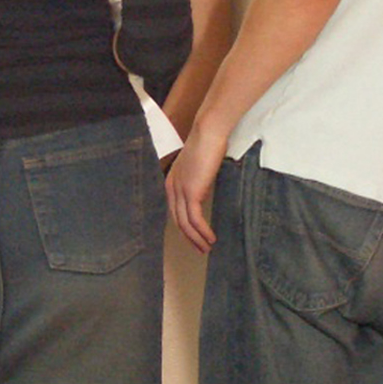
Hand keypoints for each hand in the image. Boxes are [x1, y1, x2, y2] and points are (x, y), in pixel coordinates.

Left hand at [166, 121, 229, 252]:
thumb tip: (202, 194)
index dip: (183, 227)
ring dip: (197, 239)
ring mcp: (180, 191)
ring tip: (207, 249)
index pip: (174, 211)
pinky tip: (211, 239)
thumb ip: (196, 181)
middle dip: (189, 238)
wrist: (208, 133)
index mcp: (171, 182)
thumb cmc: (207, 145)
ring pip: (186, 224)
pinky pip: (196, 220)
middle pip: (177, 221)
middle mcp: (172, 188)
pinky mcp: (192, 193)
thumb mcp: (198, 167)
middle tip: (200, 250)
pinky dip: (203, 232)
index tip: (193, 238)